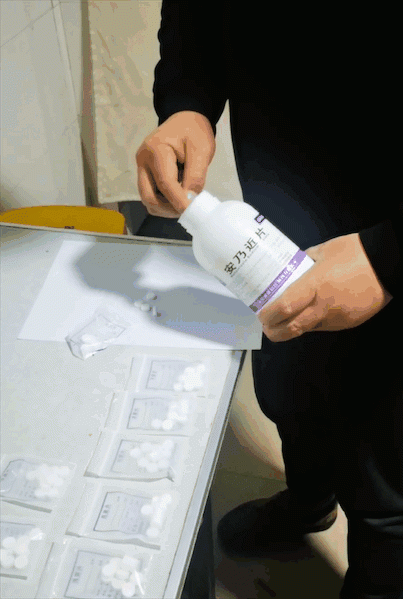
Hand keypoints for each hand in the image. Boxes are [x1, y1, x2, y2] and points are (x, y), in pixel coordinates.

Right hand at [135, 111, 215, 216]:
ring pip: (147, 198)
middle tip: (187, 210)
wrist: (185, 120)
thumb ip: (196, 176)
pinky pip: (150, 193)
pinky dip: (163, 202)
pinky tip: (177, 198)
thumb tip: (190, 200)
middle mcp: (143, 160)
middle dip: (168, 208)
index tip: (191, 212)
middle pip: (148, 196)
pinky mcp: (144, 173)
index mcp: (156, 150)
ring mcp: (141, 167)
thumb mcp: (202, 150)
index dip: (178, 201)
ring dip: (165, 207)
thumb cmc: (194, 131)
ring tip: (183, 203)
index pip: (165, 183)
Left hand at [258, 233, 392, 341]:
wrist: (388, 264)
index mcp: (314, 286)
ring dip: (294, 327)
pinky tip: (312, 313)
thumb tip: (293, 263)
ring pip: (307, 329)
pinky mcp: (348, 323)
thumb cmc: (355, 253)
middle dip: (274, 331)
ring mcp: (336, 318)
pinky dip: (314, 322)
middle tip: (267, 326)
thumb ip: (306, 259)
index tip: (260, 315)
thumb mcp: (324, 250)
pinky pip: (325, 326)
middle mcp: (322, 306)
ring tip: (286, 319)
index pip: (283, 308)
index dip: (268, 316)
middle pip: (290, 329)